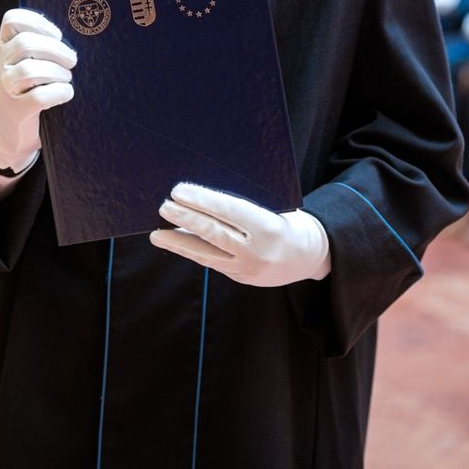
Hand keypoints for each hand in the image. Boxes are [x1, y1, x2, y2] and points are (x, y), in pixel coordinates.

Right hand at [0, 9, 78, 173]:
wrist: (8, 131)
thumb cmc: (27, 91)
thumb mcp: (24, 64)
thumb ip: (39, 47)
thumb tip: (74, 33)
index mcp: (3, 48)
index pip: (11, 20)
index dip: (38, 22)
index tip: (57, 35)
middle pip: (25, 43)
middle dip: (56, 49)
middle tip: (72, 60)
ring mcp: (5, 88)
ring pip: (29, 70)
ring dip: (57, 72)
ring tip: (66, 78)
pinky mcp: (16, 110)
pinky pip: (39, 97)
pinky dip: (59, 92)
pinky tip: (66, 93)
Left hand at [149, 183, 331, 286]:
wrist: (311, 256)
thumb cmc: (290, 221)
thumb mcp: (276, 207)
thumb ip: (244, 205)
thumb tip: (204, 196)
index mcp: (270, 227)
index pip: (229, 211)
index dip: (202, 200)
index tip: (179, 190)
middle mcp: (258, 251)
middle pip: (215, 233)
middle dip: (186, 219)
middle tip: (164, 206)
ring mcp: (249, 269)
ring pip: (208, 254)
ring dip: (179, 242)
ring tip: (157, 233)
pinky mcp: (241, 278)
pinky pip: (212, 262)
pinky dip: (192, 251)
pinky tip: (175, 242)